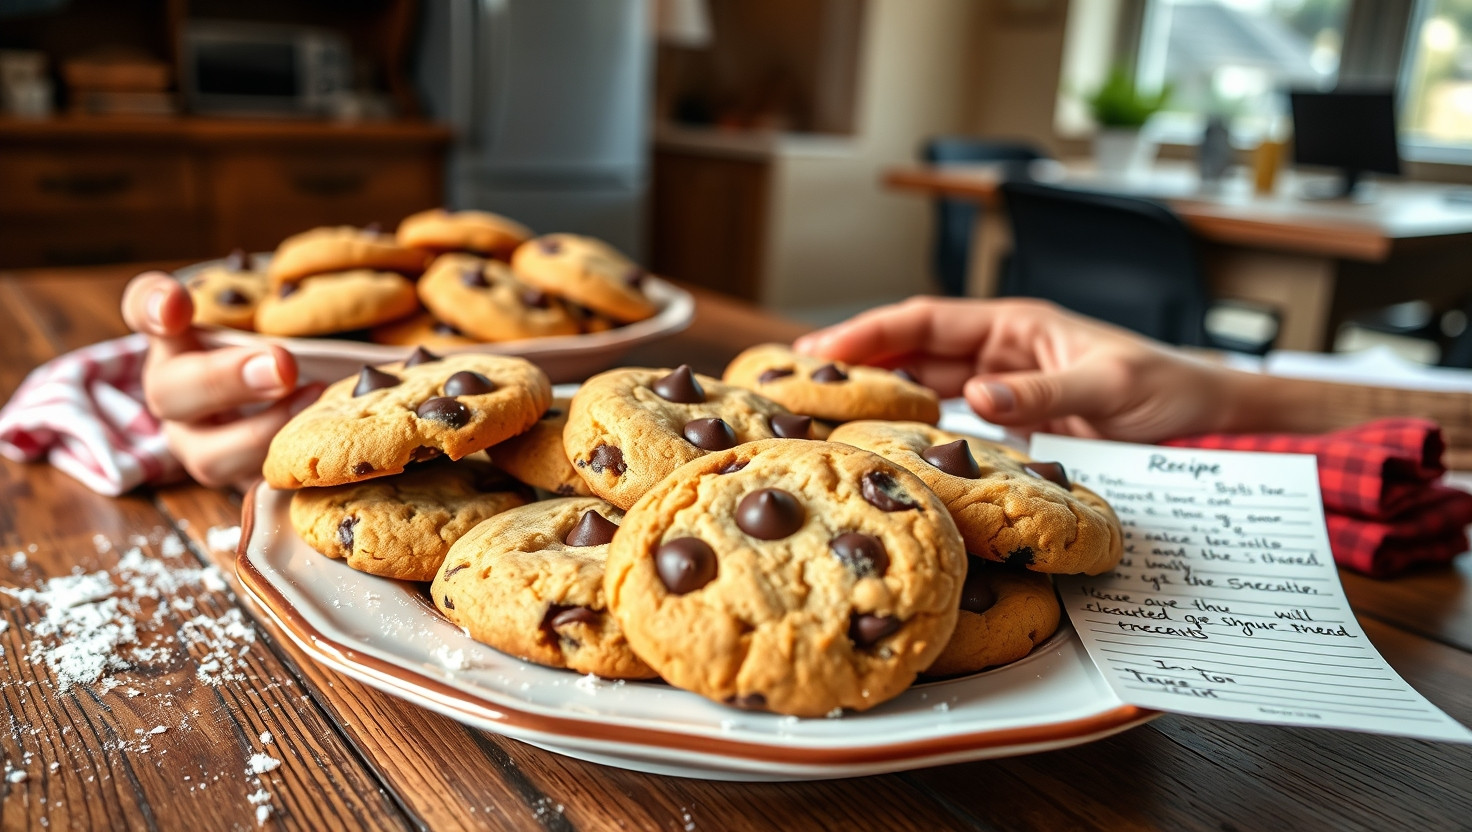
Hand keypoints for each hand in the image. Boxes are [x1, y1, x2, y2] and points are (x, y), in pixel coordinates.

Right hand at [121, 272, 322, 488]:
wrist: (299, 392)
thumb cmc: (291, 340)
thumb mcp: (289, 312)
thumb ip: (296, 301)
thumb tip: (380, 287)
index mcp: (182, 336)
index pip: (146, 308)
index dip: (154, 307)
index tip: (176, 305)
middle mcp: (180, 390)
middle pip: (171, 390)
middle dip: (227, 380)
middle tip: (284, 366)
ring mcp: (201, 442)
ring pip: (208, 456)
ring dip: (264, 435)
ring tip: (315, 405)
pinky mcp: (240, 483)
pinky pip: (251, 492)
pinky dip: (286, 481)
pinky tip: (318, 467)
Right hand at [793, 296, 1245, 442]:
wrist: (1204, 413)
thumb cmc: (1165, 389)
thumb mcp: (1110, 390)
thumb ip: (1044, 393)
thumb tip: (976, 395)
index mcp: (1016, 323)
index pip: (925, 320)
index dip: (869, 333)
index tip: (820, 352)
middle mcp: (1000, 348)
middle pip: (910, 346)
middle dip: (854, 358)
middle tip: (794, 379)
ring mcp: (1002, 380)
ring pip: (921, 377)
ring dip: (874, 387)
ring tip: (820, 407)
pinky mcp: (1011, 414)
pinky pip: (946, 411)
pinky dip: (909, 418)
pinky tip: (879, 435)